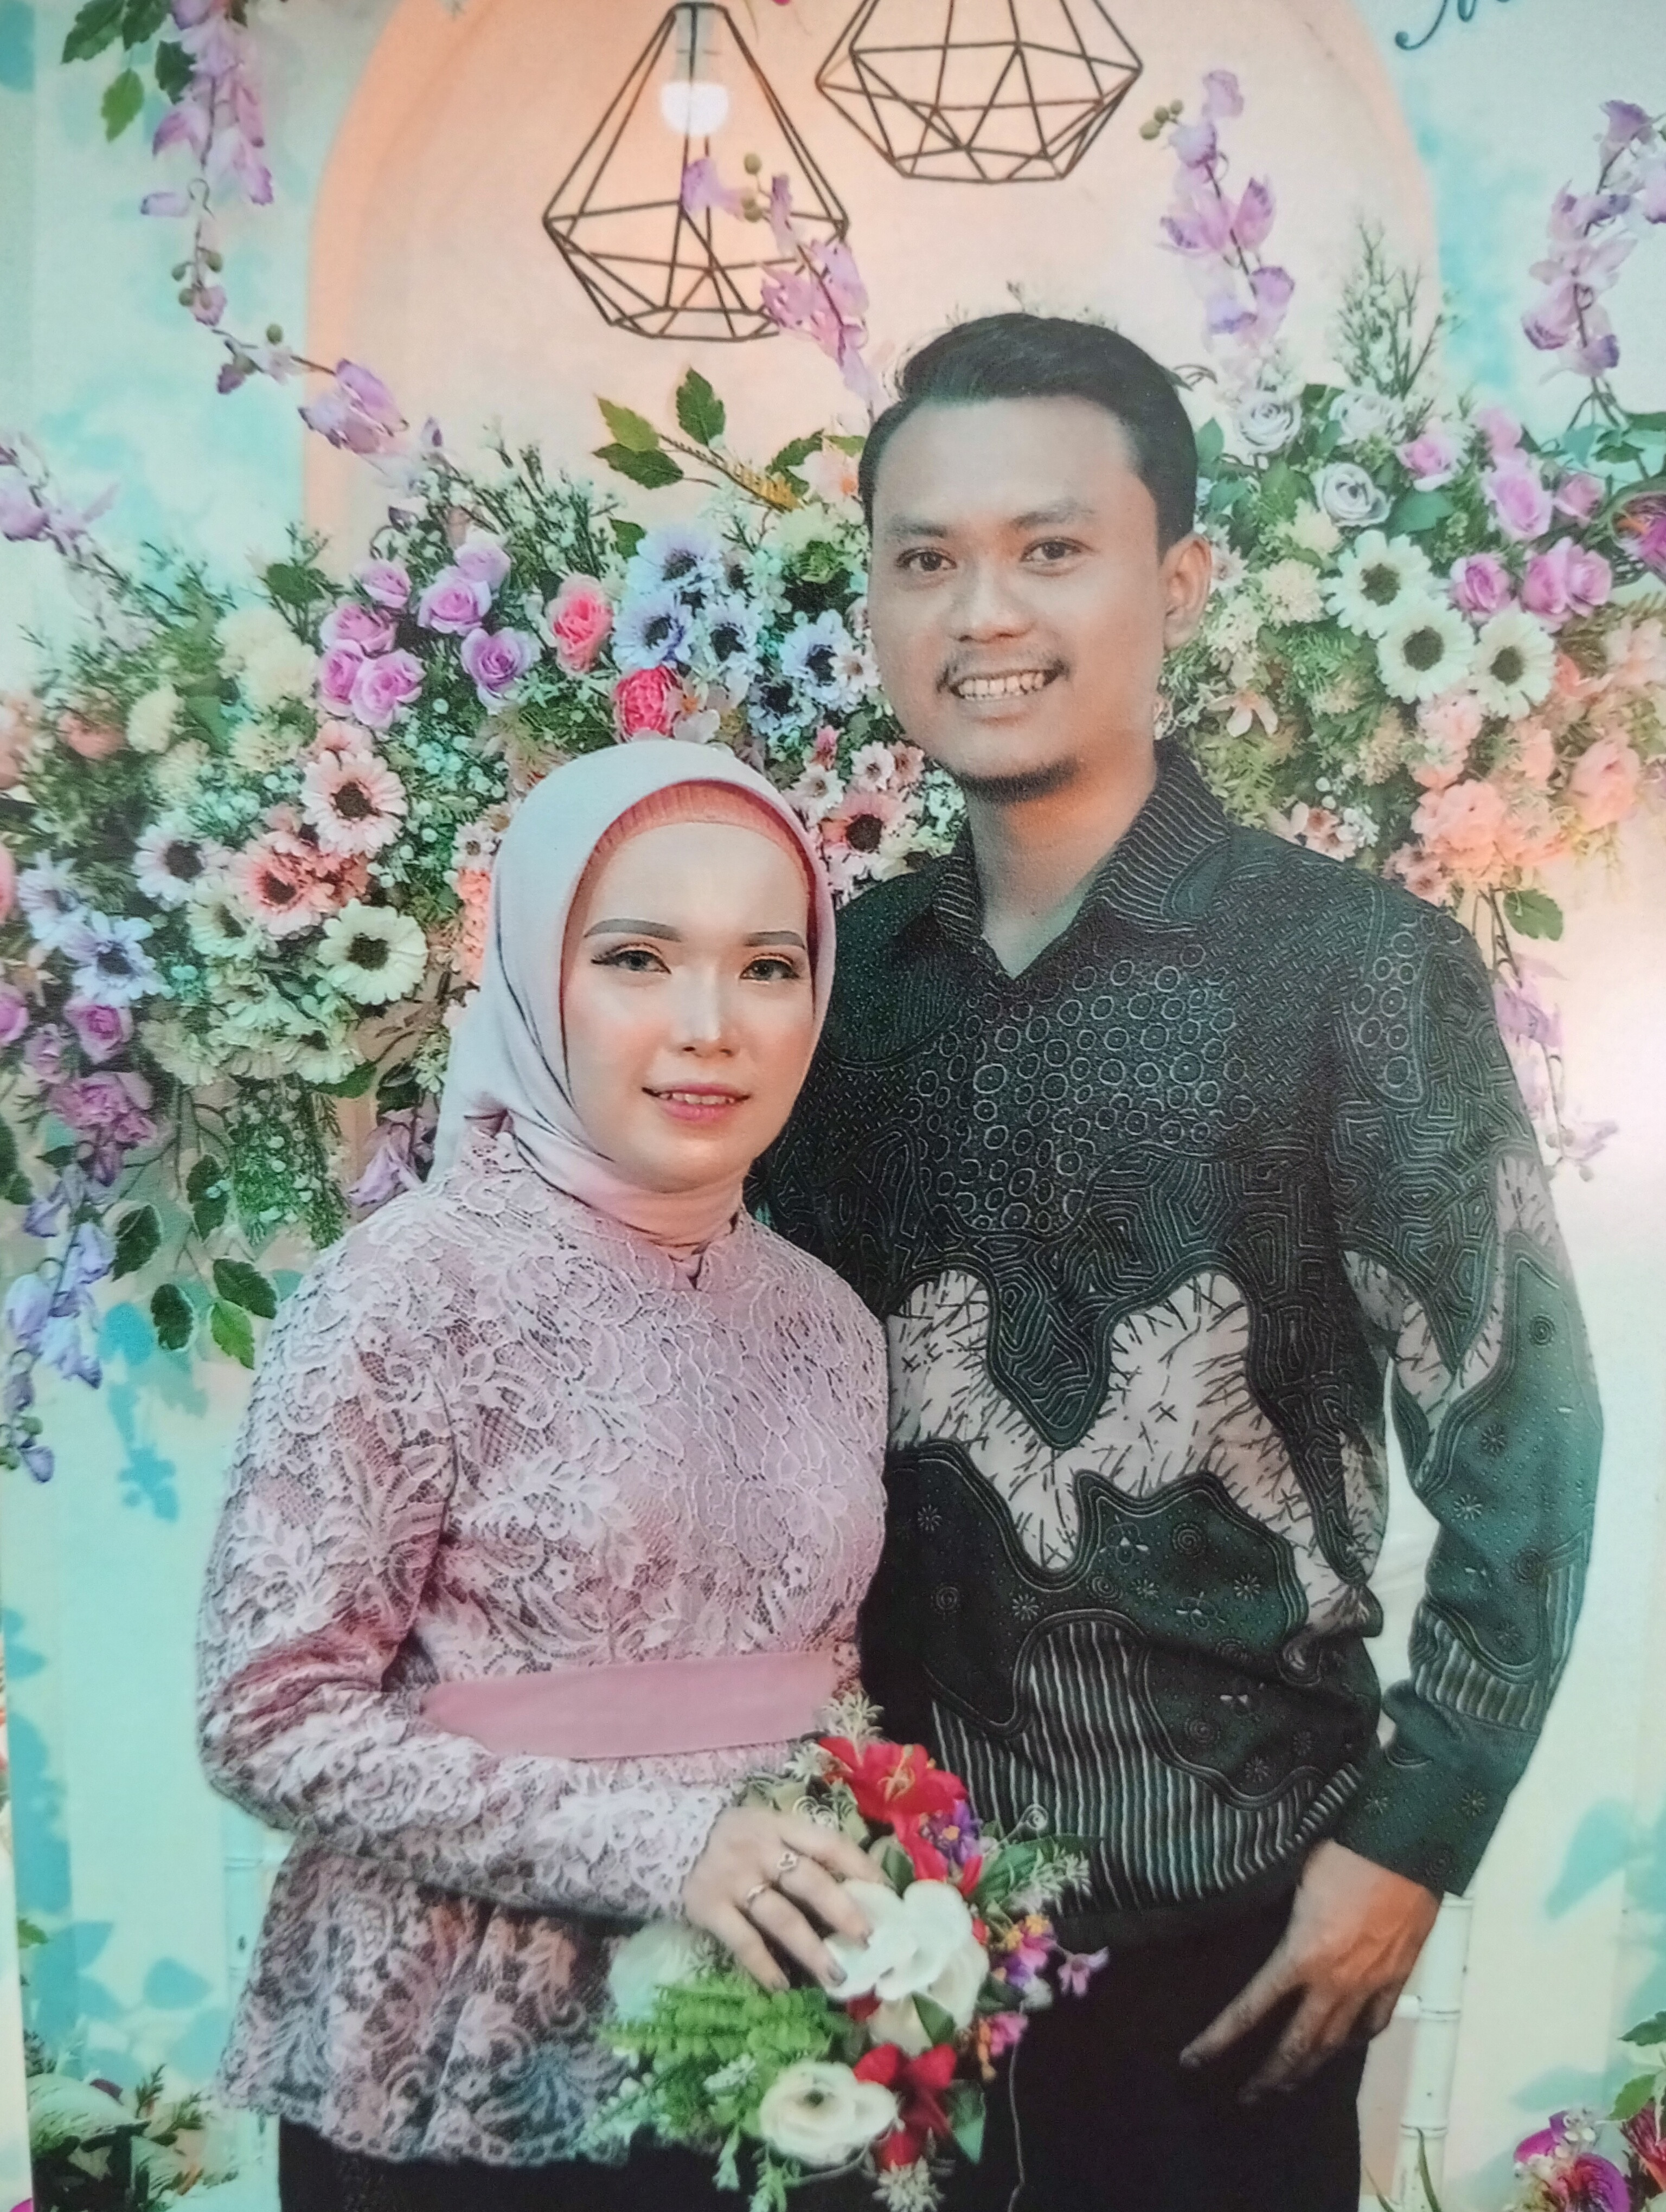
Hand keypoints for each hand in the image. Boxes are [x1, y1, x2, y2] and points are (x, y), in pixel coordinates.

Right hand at [683, 1807, 875, 1994]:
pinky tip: (782, 1986)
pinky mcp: (709, 1907)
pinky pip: (743, 1941)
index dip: (860, 1867)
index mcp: (779, 1825)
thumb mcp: (765, 1828)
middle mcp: (759, 1849)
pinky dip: (764, 1965)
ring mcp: (734, 1879)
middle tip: (868, 1939)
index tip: (887, 1894)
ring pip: (781, 1917)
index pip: (828, 1843)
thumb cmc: (730, 1837)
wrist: (664, 1835)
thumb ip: (798, 1850)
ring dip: (811, 1949)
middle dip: (843, 1911)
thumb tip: (852, 1887)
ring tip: (837, 1976)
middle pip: (809, 1881)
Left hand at [1180, 1840, 1439, 2100]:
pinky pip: (1375, 2021)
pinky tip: (1345, 2044)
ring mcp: (1370, 1984)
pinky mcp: (1398, 1976)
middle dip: (1269, 2076)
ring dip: (1310, 2068)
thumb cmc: (1341, 1849)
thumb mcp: (1290, 1875)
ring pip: (1337, 2043)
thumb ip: (1272, 1907)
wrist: (1404, 1843)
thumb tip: (1249, 1914)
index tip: (1191, 2061)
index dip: (1218, 2039)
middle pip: (1297, 2045)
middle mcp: (1334, 1982)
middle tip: (1247, 2097)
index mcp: (1301, 1956)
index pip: (1250, 2010)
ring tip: (1289, 2084)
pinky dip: (1357, 2038)